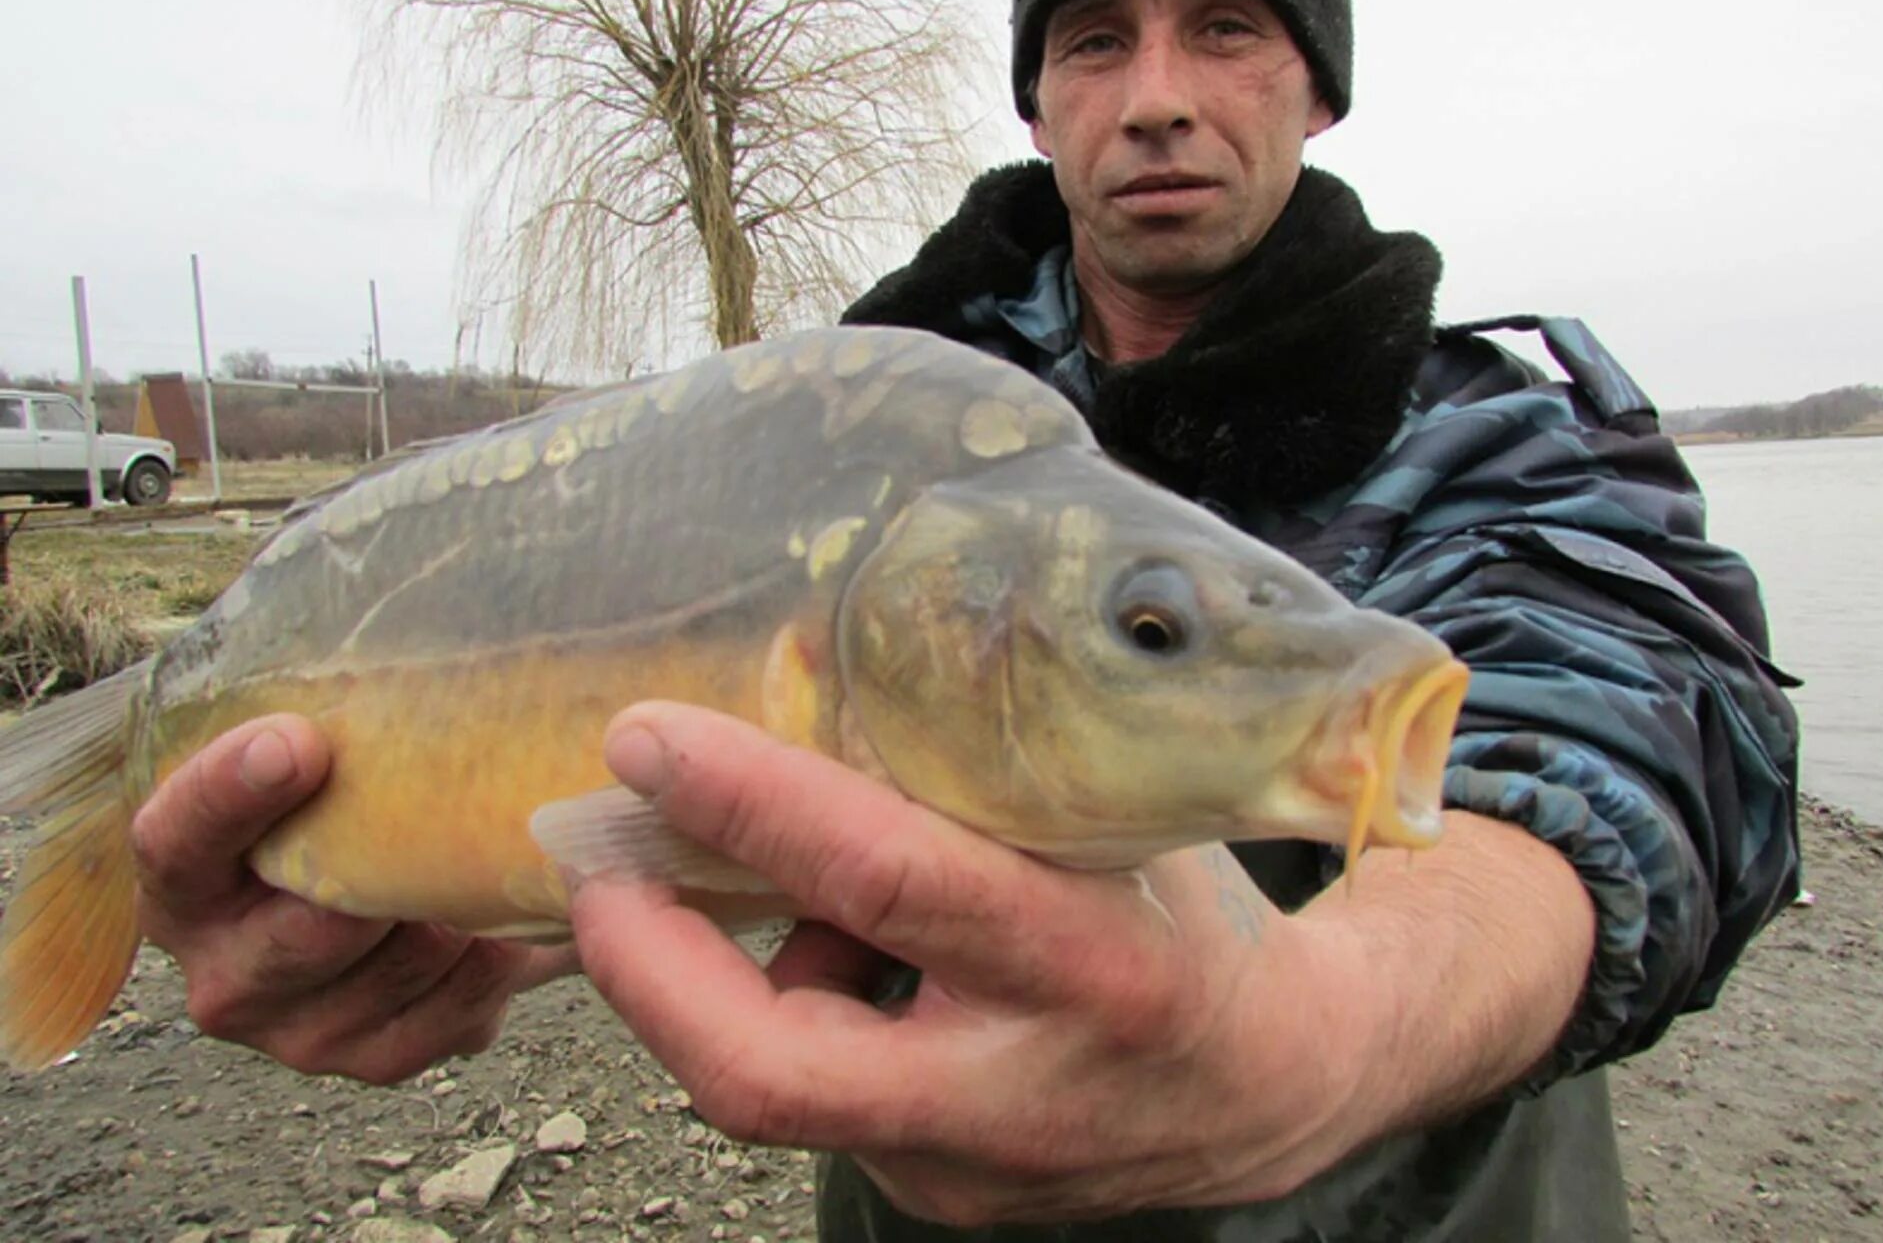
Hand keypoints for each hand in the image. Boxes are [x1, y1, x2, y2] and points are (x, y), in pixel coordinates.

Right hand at [130, 716, 575, 1083]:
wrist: (412, 880)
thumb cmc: (353, 794)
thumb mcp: (320, 753)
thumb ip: (326, 715)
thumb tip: (401, 632)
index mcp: (184, 880)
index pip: (172, 842)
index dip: (226, 795)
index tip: (296, 740)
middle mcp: (225, 973)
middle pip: (294, 939)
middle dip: (371, 884)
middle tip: (434, 825)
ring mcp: (300, 1031)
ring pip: (389, 973)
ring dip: (449, 916)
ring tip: (485, 856)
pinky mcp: (380, 1058)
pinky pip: (447, 1020)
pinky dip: (489, 966)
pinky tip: (505, 920)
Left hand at [565, 703, 1405, 1225]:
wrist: (1272, 1086)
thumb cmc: (1187, 919)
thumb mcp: (1109, 822)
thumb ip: (975, 786)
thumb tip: (800, 707)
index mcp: (1089, 963)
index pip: (890, 884)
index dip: (752, 806)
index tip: (644, 739)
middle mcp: (1017, 1090)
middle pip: (770, 1069)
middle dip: (647, 967)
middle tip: (591, 866)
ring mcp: (964, 1171)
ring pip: (780, 1079)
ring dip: (729, 978)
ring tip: (774, 893)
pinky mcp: (930, 1198)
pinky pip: (817, 1099)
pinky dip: (791, 1016)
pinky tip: (841, 965)